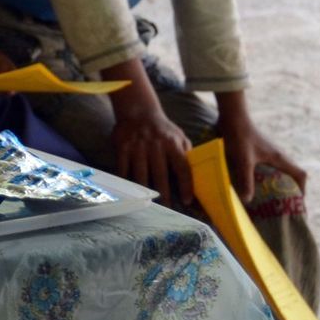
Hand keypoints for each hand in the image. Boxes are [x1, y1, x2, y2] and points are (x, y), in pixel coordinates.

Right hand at [111, 89, 193, 204]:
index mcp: (173, 144)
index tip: (187, 200)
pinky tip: (129, 191)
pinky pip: (123, 168)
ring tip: (148, 203)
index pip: (183, 168)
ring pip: (141, 173)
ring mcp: (138, 146)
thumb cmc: (162, 129)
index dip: (186, 186)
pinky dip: (126, 180)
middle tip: (167, 208)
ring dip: (145, 190)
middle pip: (161, 174)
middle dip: (164, 193)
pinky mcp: (123, 147)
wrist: (139, 111)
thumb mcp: (179, 137)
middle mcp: (156, 145)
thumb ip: (186, 153)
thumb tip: (196, 174)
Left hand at [218, 113, 307, 202]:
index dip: (303, 189)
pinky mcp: (259, 150)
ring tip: (270, 197)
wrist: (232, 116)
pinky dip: (267, 176)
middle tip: (283, 204)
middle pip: (292, 174)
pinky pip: (269, 166)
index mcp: (279, 158)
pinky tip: (254, 182)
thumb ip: (246, 179)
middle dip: (291, 189)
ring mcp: (269, 152)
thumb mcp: (243, 160)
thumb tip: (248, 200)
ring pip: (280, 170)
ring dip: (279, 183)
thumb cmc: (240, 137)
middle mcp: (278, 155)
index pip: (300, 174)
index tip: (298, 202)